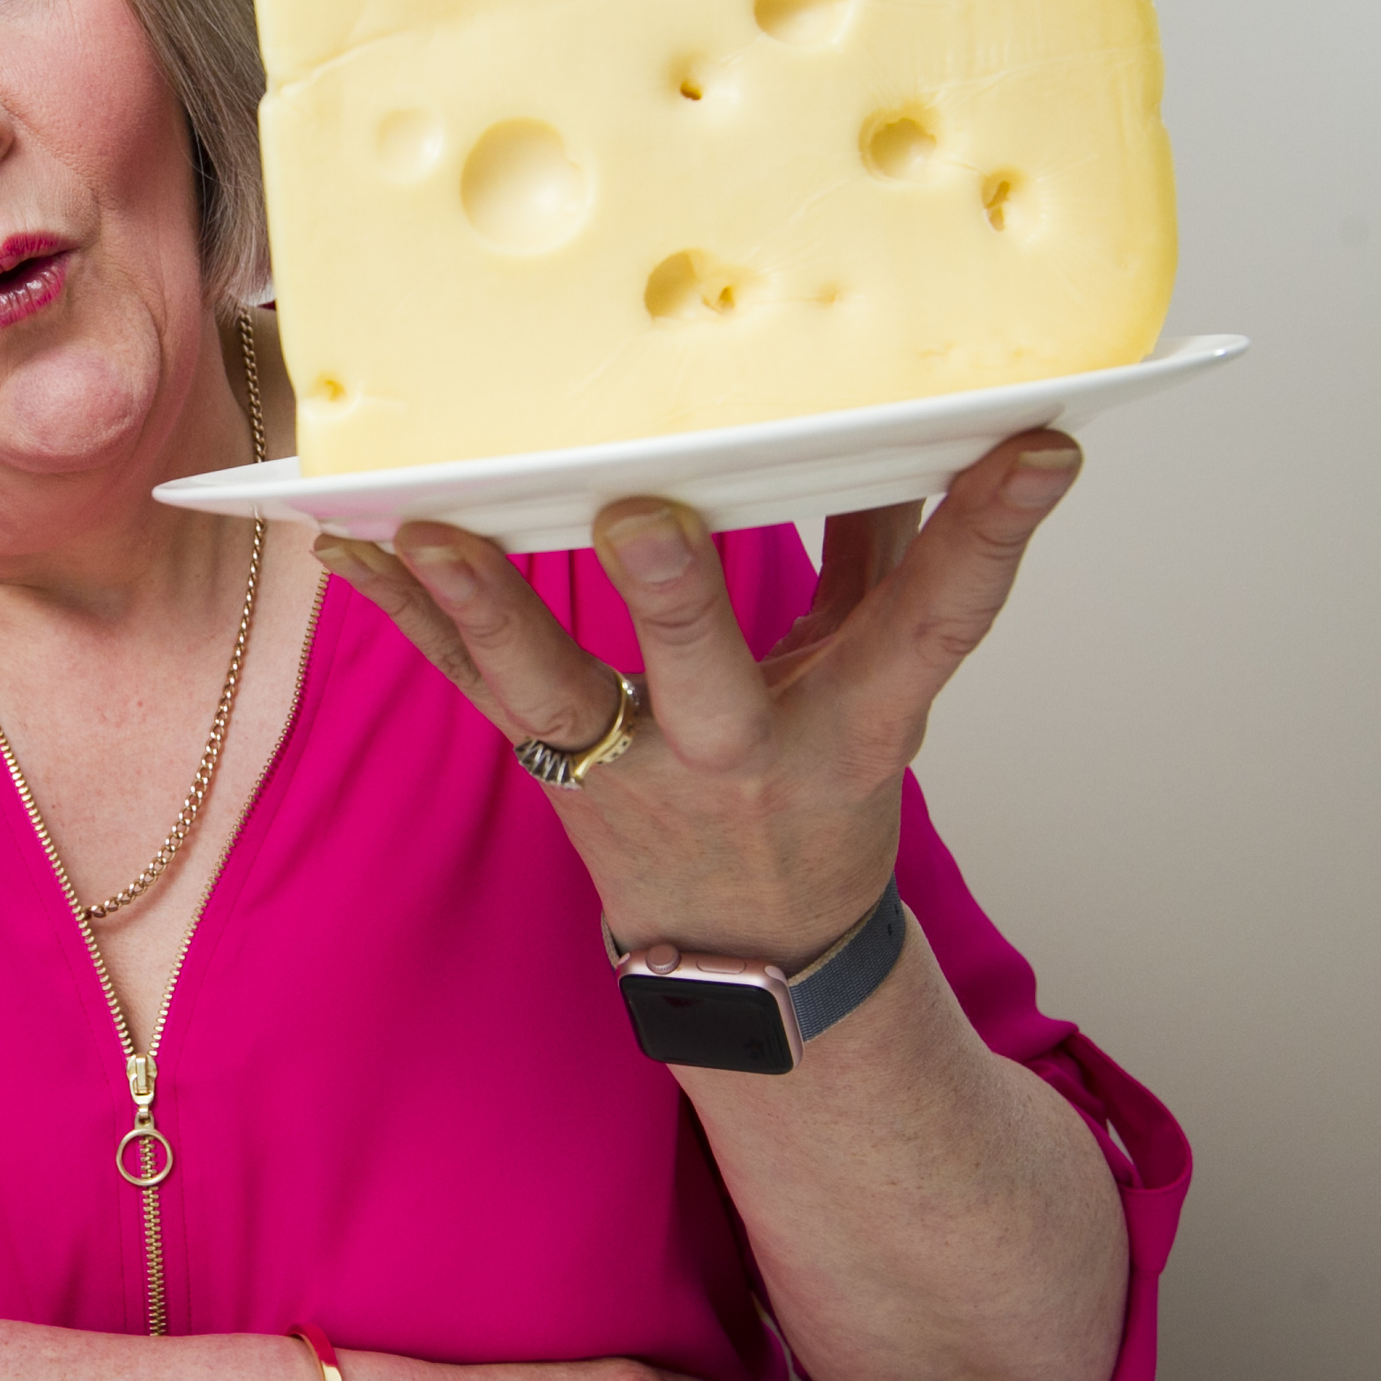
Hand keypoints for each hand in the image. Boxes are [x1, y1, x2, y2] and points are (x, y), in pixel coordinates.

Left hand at [313, 432, 1082, 963]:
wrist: (751, 958)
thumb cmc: (817, 797)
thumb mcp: (881, 686)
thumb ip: (904, 558)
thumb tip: (948, 422)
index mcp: (852, 725)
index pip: (937, 624)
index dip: (990, 537)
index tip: (1036, 446)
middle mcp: (742, 753)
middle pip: (710, 677)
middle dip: (676, 601)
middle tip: (641, 520)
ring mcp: (631, 770)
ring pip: (549, 692)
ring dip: (484, 608)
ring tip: (423, 527)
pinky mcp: (547, 765)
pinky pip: (463, 682)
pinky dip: (404, 613)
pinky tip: (345, 541)